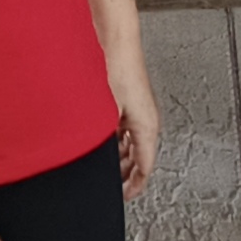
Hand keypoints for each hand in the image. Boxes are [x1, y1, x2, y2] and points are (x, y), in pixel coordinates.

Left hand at [111, 46, 160, 194]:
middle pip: (138, 158)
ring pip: (130, 144)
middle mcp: (146, 121)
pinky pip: (123, 130)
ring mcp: (137, 111)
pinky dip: (114, 141)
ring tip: (102, 169)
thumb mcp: (106, 113)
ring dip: (118, 158)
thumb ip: (102, 139)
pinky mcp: (127, 102)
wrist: (114, 42)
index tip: (124, 198)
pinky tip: (98, 144)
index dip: (135, 186)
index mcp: (147, 128)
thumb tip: (93, 159)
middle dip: (124, 174)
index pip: (145, 167)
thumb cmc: (115, 72)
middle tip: (109, 187)